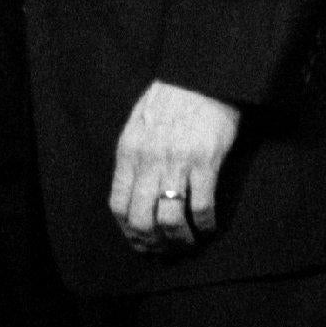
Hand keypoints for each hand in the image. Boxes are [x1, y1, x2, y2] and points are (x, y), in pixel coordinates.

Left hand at [109, 79, 239, 252]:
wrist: (199, 75)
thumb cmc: (169, 99)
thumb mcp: (138, 125)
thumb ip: (133, 158)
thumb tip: (133, 194)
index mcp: (129, 152)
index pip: (118, 205)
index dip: (128, 232)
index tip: (141, 242)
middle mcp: (149, 161)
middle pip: (142, 220)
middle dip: (153, 244)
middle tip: (164, 251)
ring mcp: (177, 162)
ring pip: (171, 220)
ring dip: (180, 240)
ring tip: (188, 243)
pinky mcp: (205, 162)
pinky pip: (202, 206)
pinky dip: (204, 225)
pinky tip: (207, 226)